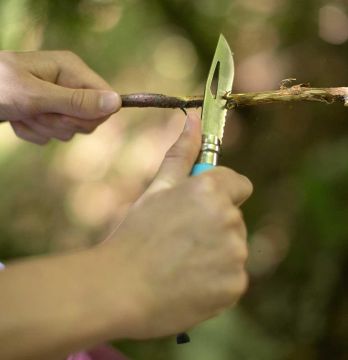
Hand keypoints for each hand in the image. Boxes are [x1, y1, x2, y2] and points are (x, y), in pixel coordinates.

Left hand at [0, 50, 120, 143]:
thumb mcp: (37, 95)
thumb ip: (77, 101)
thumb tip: (117, 103)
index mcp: (71, 70)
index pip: (106, 99)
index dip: (92, 114)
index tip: (66, 116)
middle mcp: (68, 84)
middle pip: (90, 118)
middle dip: (62, 122)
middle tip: (38, 112)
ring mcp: (58, 100)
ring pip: (70, 130)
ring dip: (44, 128)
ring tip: (23, 114)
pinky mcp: (47, 114)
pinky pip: (53, 135)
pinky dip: (34, 132)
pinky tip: (18, 119)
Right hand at [99, 112, 252, 338]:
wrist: (119, 290)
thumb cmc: (135, 235)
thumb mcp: (157, 189)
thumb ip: (182, 153)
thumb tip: (195, 117)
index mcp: (210, 191)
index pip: (238, 184)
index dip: (220, 194)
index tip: (199, 207)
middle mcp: (229, 219)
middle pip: (234, 218)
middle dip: (214, 225)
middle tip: (179, 240)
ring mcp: (235, 255)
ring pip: (233, 248)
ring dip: (215, 254)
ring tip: (181, 264)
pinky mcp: (235, 286)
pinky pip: (232, 277)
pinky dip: (216, 281)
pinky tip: (189, 284)